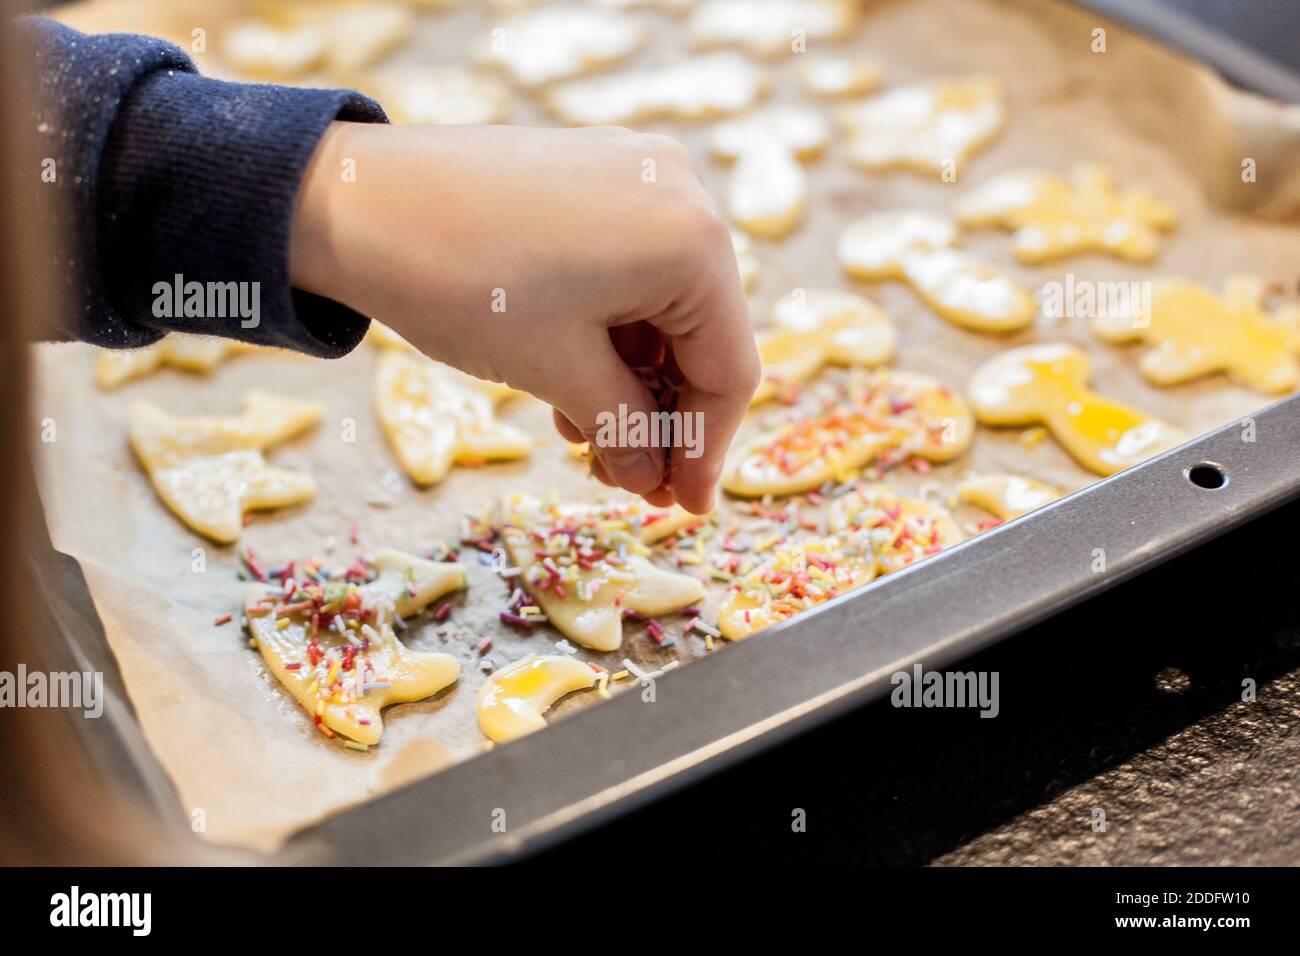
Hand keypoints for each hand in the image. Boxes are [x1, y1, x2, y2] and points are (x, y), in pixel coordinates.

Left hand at [290, 122, 758, 512]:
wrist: (351, 198)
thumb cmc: (462, 284)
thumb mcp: (556, 371)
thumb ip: (623, 430)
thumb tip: (653, 478)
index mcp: (693, 240)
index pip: (728, 368)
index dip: (707, 450)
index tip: (685, 506)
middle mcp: (683, 192)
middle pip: (700, 334)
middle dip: (662, 416)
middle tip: (628, 481)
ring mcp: (637, 174)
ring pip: (661, 304)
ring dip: (630, 381)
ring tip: (582, 439)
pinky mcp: (594, 173)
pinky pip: (627, 267)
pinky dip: (608, 330)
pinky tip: (570, 378)